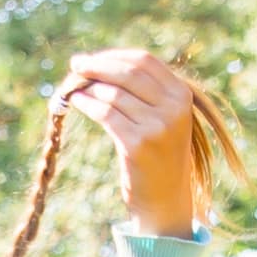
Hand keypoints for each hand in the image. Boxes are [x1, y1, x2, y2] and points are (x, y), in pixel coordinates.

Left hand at [62, 48, 218, 235]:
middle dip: (97, 65)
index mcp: (182, 95)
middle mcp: (173, 108)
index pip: (144, 61)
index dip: (115, 56)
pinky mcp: (138, 144)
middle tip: (76, 64)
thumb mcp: (163, 118)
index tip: (93, 59)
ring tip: (74, 87)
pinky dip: (87, 103)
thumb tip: (102, 64)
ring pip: (113, 93)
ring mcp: (157, 126)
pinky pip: (105, 113)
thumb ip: (146, 92)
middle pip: (127, 73)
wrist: (165, 200)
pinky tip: (76, 101)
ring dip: (88, 86)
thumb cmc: (159, 157)